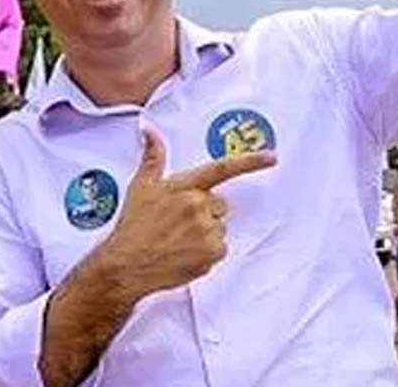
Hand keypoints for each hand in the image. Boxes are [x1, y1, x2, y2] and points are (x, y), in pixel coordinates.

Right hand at [99, 129, 275, 299]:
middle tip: (179, 223)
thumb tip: (150, 131)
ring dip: (205, 233)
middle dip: (206, 212)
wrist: (125, 266)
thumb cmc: (133, 226)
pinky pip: (220, 249)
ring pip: (220, 227)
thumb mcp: (141, 187)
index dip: (250, 162)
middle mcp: (199, 206)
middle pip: (220, 205)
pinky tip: (184, 253)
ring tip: (178, 240)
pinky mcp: (211, 253)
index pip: (223, 168)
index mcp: (185, 186)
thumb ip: (154, 158)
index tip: (271, 157)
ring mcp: (207, 231)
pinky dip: (206, 253)